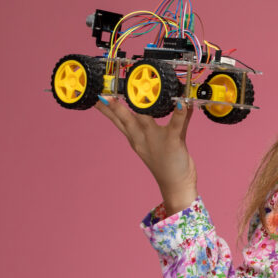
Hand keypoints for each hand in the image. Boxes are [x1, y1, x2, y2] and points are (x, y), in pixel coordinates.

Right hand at [95, 97, 197, 212]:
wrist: (176, 184)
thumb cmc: (169, 161)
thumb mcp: (162, 139)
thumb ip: (173, 119)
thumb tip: (181, 103)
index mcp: (136, 137)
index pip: (118, 120)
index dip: (106, 108)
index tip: (95, 96)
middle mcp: (142, 138)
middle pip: (125, 119)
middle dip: (113, 106)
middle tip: (102, 94)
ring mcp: (156, 139)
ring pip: (144, 119)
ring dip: (140, 105)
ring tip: (135, 93)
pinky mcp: (173, 142)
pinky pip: (176, 125)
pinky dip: (179, 113)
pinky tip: (182, 102)